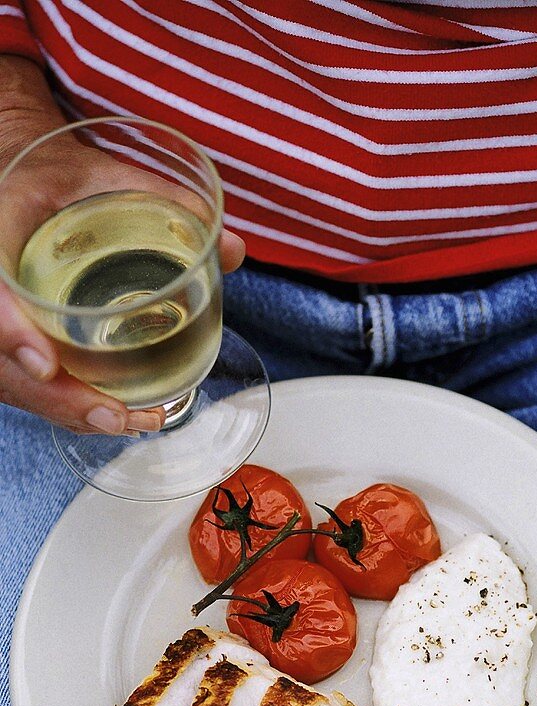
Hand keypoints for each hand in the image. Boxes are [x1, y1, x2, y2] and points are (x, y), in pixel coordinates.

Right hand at [0, 56, 244, 434]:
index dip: (11, 331)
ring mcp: (0, 318)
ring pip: (15, 382)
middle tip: (117, 415)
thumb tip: (234, 250)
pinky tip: (119, 417)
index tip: (47, 365)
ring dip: (69, 411)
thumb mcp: (106, 174)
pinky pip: (27, 387)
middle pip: (3, 359)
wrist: (23, 181)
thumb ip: (165, 201)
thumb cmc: (59, 179)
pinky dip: (69, 407)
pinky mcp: (12, 342)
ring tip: (135, 421)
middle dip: (58, 396)